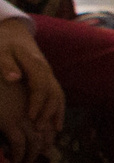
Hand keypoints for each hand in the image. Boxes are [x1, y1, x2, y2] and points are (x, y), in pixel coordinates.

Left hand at [0, 17, 62, 156]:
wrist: (12, 31)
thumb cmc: (3, 43)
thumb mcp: (1, 51)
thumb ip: (6, 64)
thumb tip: (14, 78)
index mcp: (35, 64)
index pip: (41, 86)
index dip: (37, 103)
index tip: (31, 118)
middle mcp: (46, 70)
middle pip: (53, 94)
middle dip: (48, 113)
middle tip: (40, 130)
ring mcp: (49, 74)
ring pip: (58, 95)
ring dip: (56, 113)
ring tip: (52, 131)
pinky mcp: (48, 78)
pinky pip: (57, 95)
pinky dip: (58, 110)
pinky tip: (56, 124)